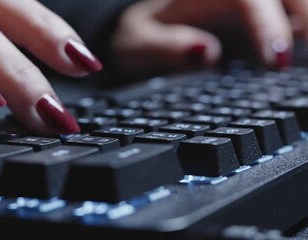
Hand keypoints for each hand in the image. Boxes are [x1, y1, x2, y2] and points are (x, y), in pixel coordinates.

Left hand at [111, 0, 304, 78]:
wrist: (137, 31)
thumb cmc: (138, 35)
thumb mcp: (137, 43)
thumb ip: (165, 47)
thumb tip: (206, 53)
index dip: (268, 25)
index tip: (275, 61)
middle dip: (304, 13)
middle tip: (301, 55)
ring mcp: (239, 1)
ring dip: (304, 17)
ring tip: (307, 47)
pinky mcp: (249, 12)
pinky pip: (280, 8)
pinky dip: (296, 23)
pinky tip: (300, 39)